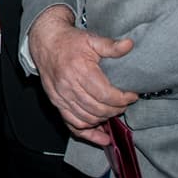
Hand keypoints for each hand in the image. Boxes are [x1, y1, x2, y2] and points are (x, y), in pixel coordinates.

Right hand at [28, 6, 136, 133]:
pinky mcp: (57, 103)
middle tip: (124, 104)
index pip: (105, 94)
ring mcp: (61, 97)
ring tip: (114, 113)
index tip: (131, 96)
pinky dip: (88, 133)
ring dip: (104, 120)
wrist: (46, 43)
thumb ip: (111, 45)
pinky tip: (101, 137)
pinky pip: (72, 124)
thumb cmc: (69, 42)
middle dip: (116, 110)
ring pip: (87, 119)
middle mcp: (69, 86)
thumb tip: (129, 45)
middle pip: (98, 109)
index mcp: (80, 71)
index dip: (121, 99)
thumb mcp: (92, 39)